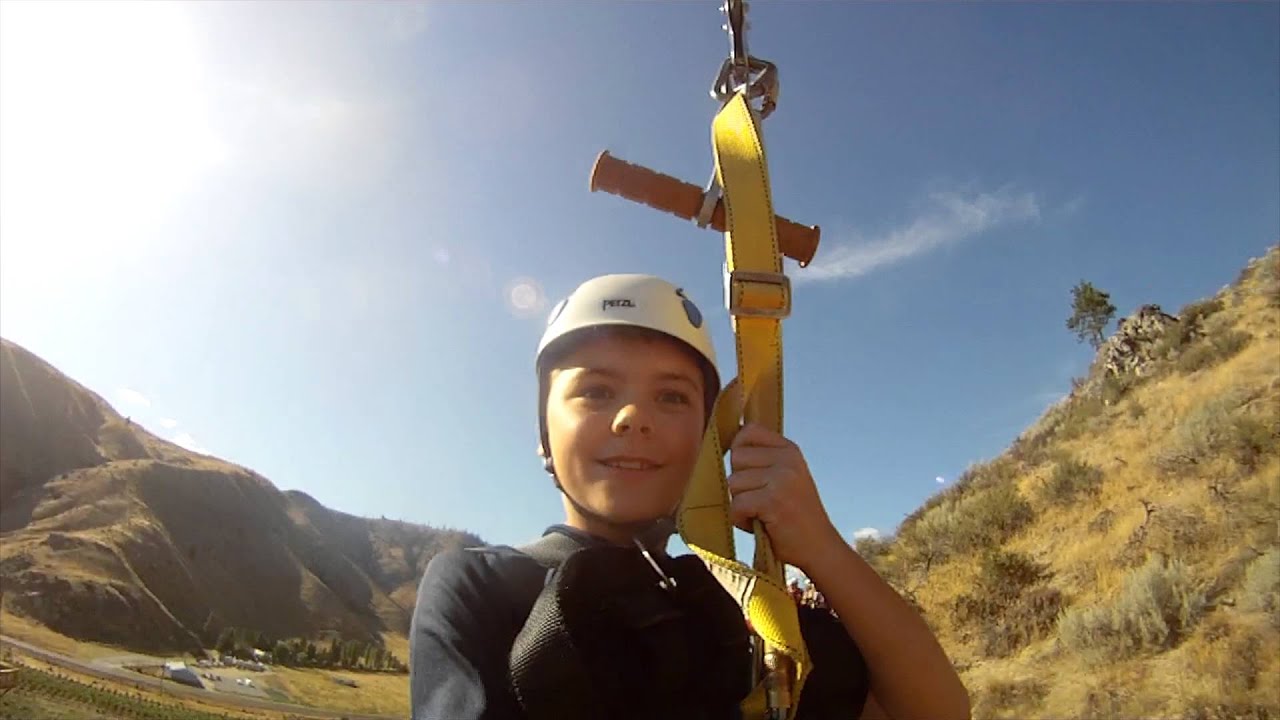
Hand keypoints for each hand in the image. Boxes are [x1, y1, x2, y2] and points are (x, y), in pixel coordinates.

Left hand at [726, 423, 842, 571]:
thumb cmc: (794, 515)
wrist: (819, 547)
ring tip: (762, 514)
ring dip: (740, 503)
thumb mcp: (786, 477)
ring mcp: (782, 478)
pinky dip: (741, 520)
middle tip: (760, 500)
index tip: (749, 473)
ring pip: (733, 483)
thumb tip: (730, 443)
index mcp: (790, 450)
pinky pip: (736, 505)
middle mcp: (788, 459)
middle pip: (736, 458)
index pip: (749, 431)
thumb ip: (763, 459)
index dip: (739, 450)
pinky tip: (760, 525)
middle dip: (740, 483)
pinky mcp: (773, 500)